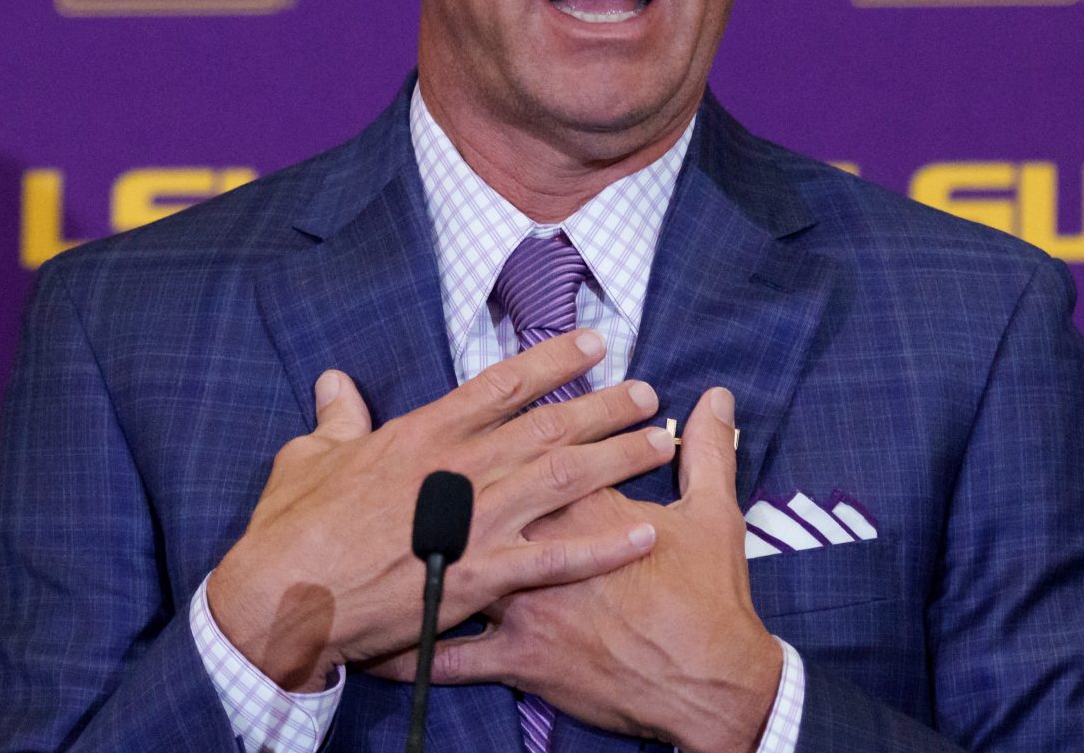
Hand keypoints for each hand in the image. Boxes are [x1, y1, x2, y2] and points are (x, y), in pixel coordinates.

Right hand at [208, 330, 674, 690]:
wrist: (282, 596)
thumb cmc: (291, 528)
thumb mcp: (308, 457)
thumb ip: (336, 418)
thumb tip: (335, 384)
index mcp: (423, 432)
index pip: (503, 382)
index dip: (554, 359)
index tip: (594, 343)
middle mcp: (460, 466)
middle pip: (550, 425)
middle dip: (606, 406)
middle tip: (648, 392)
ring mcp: (475, 519)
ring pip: (566, 479)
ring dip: (619, 459)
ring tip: (662, 444)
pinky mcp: (480, 575)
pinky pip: (557, 558)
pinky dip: (603, 546)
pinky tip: (642, 534)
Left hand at [373, 387, 780, 752]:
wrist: (707, 683)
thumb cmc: (710, 600)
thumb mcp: (716, 514)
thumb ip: (710, 450)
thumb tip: (718, 399)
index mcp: (579, 507)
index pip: (534, 452)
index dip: (511, 432)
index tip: (488, 420)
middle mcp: (538, 547)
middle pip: (478, 507)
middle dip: (444, 488)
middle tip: (416, 465)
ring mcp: (521, 604)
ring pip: (452, 570)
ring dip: (408, 556)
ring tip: (365, 541)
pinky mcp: (517, 657)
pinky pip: (449, 655)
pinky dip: (409, 652)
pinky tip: (371, 647)